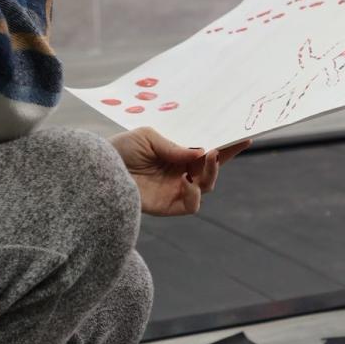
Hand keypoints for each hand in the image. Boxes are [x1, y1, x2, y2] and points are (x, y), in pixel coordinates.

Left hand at [110, 128, 251, 217]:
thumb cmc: (121, 150)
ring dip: (211, 173)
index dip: (227, 146)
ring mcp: (176, 190)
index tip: (245, 137)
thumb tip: (201, 152)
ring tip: (206, 159)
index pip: (207, 151)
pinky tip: (188, 183)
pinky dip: (195, 195)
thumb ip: (174, 146)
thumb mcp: (148, 138)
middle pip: (212, 170)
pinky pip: (192, 205)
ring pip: (207, 186)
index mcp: (179, 154)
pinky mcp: (168, 206)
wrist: (100, 171)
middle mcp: (181, 172)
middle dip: (220, 159)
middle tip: (217, 150)